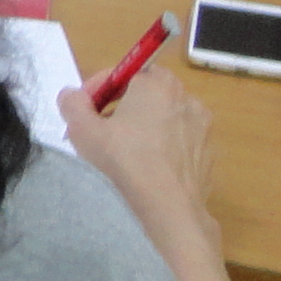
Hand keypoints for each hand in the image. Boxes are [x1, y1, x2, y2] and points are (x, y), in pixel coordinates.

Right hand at [58, 62, 218, 246]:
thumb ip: (71, 103)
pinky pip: (180, 140)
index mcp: (157, 84)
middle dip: (123, 105)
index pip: (124, 71)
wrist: (170, 209)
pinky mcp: (209, 153)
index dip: (100, 87)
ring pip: (165, 117)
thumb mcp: (82, 130)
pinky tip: (148, 166)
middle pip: (147, 92)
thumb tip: (73, 96)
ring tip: (125, 149)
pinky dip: (164, 146)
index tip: (86, 108)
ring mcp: (202, 127)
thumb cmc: (126, 161)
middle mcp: (186, 98)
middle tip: (103, 127)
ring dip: (145, 125)